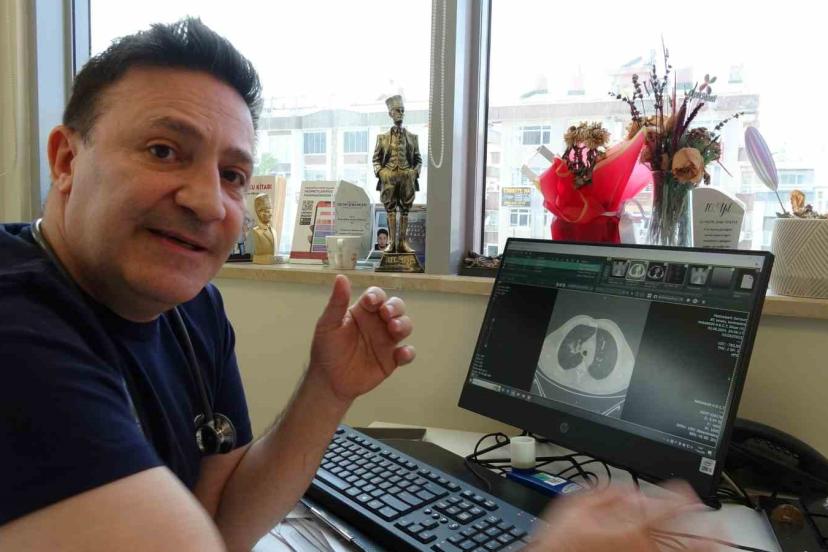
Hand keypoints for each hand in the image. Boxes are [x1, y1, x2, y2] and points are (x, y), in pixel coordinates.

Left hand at [308, 275, 414, 402]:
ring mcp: (386, 341)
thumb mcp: (328, 325)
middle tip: (386, 314)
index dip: (376, 296)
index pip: (376, 296)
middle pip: (395, 307)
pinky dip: (408, 352)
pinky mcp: (392, 360)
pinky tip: (401, 354)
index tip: (370, 302)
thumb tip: (341, 277)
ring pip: (405, 326)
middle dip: (395, 307)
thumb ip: (336, 303)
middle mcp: (378, 323)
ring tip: (394, 329)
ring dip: (403, 324)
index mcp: (363, 311)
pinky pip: (406, 353)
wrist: (328, 381)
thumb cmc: (326, 349)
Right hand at [527, 482, 711, 551]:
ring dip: (701, 549)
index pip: (665, 508)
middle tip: (722, 529)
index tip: (689, 494)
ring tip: (719, 545)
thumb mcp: (577, 505)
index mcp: (629, 526)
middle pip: (682, 539)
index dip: (681, 497)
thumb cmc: (563, 541)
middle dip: (705, 532)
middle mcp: (641, 546)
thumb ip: (608, 494)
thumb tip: (630, 493)